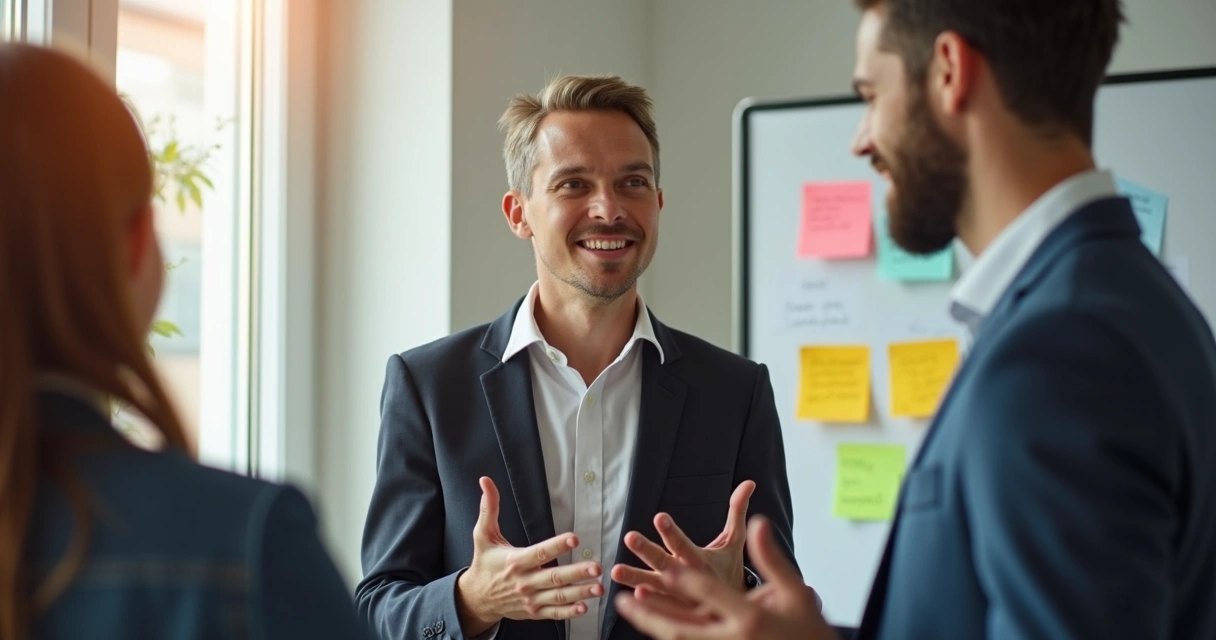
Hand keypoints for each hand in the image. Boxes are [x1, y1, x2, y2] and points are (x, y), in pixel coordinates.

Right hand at [455, 477, 604, 634]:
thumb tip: (486, 482)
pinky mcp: (534, 611)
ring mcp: (530, 598)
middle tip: (596, 567)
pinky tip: (585, 607)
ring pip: (558, 596)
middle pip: (554, 577)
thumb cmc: (484, 564)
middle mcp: (524, 581)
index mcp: (515, 561)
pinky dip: (569, 612)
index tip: (573, 538)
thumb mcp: (483, 535)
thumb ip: (488, 508)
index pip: (539, 553)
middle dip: (576, 573)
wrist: (476, 598)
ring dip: (580, 592)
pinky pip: (554, 613)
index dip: (556, 545)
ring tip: (598, 587)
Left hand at [611, 480, 754, 604]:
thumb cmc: (730, 571)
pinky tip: (632, 598)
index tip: (659, 517)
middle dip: (647, 551)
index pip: (684, 544)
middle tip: (630, 537)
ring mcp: (681, 599)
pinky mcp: (676, 613)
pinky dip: (647, 604)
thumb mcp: (735, 542)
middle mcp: (689, 579)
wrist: (737, 612)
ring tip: (616, 571)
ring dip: (636, 579)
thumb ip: (737, 513)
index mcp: (702, 561)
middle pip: (665, 563)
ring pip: (655, 587)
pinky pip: (659, 610)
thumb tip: (748, 483)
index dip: (672, 532)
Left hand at [614, 516, 833, 639]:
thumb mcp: (792, 589)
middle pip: (682, 621)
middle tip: (626, 592)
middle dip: (652, 605)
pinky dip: (664, 631)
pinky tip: (646, 621)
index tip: (668, 567)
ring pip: (677, 635)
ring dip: (648, 619)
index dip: (688, 580)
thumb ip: (770, 556)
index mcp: (748, 616)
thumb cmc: (801, 624)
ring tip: (623, 601)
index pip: (712, 595)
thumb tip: (760, 522)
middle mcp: (729, 635)